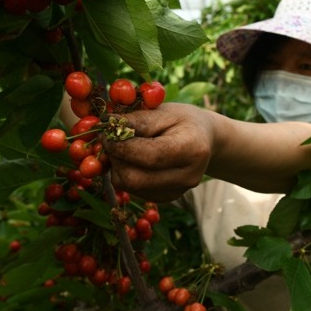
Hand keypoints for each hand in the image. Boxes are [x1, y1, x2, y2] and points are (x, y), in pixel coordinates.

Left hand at [101, 103, 215, 201]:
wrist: (204, 140)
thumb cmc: (182, 121)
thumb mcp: (165, 111)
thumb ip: (138, 120)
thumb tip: (108, 125)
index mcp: (193, 150)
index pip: (150, 156)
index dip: (122, 146)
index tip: (106, 132)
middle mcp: (188, 177)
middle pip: (136, 179)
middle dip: (115, 159)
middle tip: (108, 140)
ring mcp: (177, 192)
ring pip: (130, 187)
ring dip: (117, 167)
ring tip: (121, 147)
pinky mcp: (166, 198)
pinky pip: (133, 191)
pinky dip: (124, 174)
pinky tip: (130, 159)